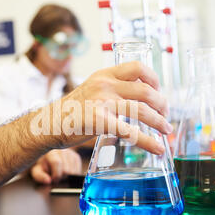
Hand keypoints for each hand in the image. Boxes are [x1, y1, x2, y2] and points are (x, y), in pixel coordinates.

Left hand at [30, 149, 82, 184]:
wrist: (47, 158)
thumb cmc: (41, 165)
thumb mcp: (36, 171)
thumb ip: (40, 176)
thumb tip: (48, 181)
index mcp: (51, 151)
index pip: (57, 163)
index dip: (56, 175)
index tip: (53, 180)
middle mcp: (62, 150)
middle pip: (67, 169)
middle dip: (61, 177)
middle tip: (56, 178)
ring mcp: (71, 153)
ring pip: (73, 171)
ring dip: (67, 177)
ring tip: (60, 175)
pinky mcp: (76, 157)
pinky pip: (78, 171)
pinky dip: (72, 175)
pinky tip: (65, 173)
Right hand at [33, 61, 172, 154]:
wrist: (49, 123)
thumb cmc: (71, 110)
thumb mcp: (91, 89)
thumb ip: (111, 89)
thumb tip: (137, 97)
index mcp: (104, 74)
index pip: (137, 67)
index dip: (154, 79)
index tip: (159, 90)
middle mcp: (104, 85)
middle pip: (145, 90)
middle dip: (162, 104)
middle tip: (165, 114)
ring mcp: (102, 102)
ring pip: (141, 110)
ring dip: (159, 122)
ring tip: (166, 130)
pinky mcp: (100, 121)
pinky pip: (130, 131)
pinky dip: (148, 141)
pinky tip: (156, 147)